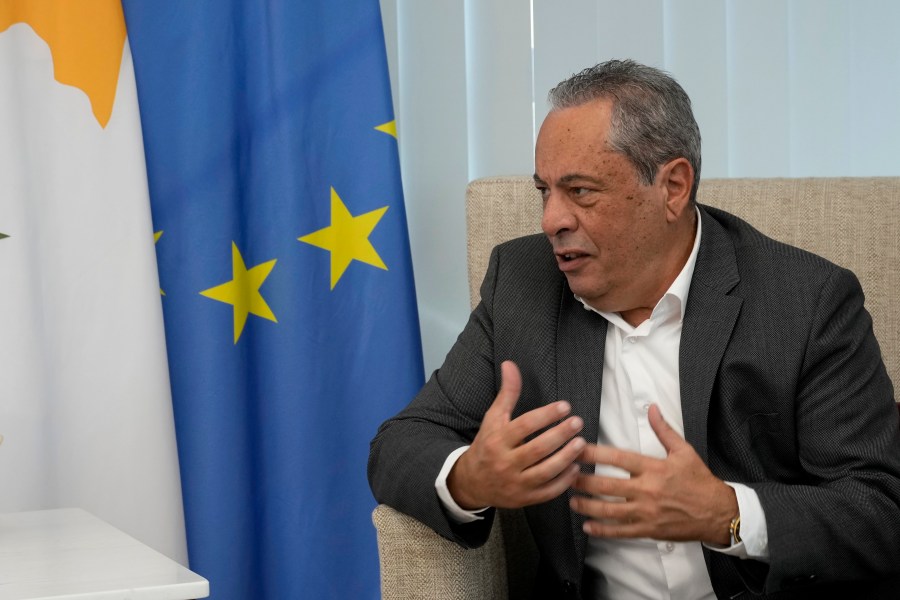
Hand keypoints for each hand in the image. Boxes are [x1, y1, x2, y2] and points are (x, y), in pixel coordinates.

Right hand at [448, 360, 585, 509]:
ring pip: (545, 471)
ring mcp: (515, 483)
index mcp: (497, 440)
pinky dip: (563, 480)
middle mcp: (505, 462)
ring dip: (566, 457)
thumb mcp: (493, 418)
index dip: (546, 415)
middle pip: (537, 449)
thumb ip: (506, 393)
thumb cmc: (487, 445)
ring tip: (581, 443)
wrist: (471, 482)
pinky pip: (547, 491)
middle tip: (578, 422)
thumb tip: (510, 364)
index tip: (565, 406)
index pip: (524, 426)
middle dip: (560, 435)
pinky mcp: (524, 499)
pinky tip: (575, 467)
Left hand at [569, 404, 736, 544]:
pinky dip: (603, 530)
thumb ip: (663, 430)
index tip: (577, 449)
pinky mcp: (649, 529)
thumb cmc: (700, 481)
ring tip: (571, 500)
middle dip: (584, 481)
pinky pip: (621, 531)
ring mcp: (647, 512)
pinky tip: (588, 526)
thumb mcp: (684, 451)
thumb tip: (651, 408)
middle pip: (608, 485)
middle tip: (566, 476)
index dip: (594, 453)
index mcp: (653, 468)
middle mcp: (647, 490)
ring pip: (610, 510)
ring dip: (587, 506)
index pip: (618, 458)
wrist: (719, 513)